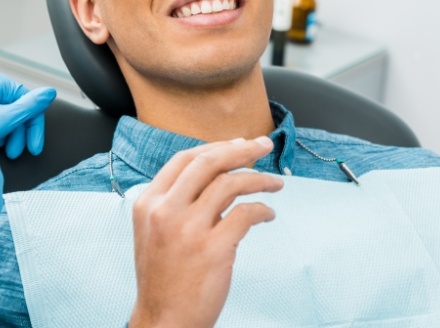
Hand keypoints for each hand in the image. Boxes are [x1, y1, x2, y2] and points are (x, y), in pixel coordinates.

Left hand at [0, 76, 55, 158]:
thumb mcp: (3, 119)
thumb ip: (28, 107)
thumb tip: (51, 91)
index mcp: (0, 84)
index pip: (29, 102)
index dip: (34, 127)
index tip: (35, 148)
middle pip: (16, 110)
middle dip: (18, 134)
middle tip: (13, 153)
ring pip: (6, 117)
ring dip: (8, 136)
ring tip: (3, 151)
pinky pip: (0, 120)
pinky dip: (0, 133)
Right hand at [128, 136, 282, 327]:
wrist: (164, 322)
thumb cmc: (165, 275)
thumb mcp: (157, 229)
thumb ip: (181, 199)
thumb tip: (223, 171)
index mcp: (149, 202)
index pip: (185, 158)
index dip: (217, 146)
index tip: (240, 143)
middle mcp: (165, 210)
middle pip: (209, 162)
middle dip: (242, 149)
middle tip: (265, 145)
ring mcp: (188, 229)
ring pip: (230, 183)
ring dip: (259, 179)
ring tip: (276, 183)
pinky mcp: (212, 249)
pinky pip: (246, 214)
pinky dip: (262, 209)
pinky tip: (268, 214)